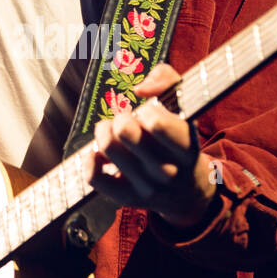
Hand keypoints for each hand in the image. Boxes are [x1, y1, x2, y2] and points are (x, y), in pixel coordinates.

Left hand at [83, 63, 217, 229]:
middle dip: (121, 117)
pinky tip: (99, 152)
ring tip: (111, 130)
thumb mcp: (185, 107)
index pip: (156, 124)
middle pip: (125, 132)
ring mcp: (146, 187)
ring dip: (104, 130)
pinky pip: (94, 177)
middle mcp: (167, 171)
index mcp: (186, 147)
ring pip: (108, 148)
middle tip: (126, 120)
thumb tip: (140, 88)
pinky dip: (90, 158)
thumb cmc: (179, 138)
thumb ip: (167, 80)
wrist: (186, 190)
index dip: (146, 112)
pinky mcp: (126, 198)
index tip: (148, 114)